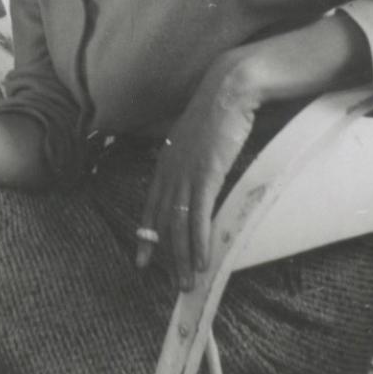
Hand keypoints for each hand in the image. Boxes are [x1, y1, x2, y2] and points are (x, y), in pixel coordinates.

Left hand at [137, 53, 257, 291]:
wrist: (230, 89)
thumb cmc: (218, 111)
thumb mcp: (198, 138)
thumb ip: (192, 158)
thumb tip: (197, 175)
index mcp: (166, 161)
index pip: (151, 205)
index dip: (146, 235)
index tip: (142, 260)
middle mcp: (170, 169)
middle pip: (162, 221)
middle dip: (164, 256)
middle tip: (170, 284)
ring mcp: (186, 172)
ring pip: (178, 225)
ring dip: (183, 257)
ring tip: (188, 282)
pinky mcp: (205, 174)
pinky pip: (198, 216)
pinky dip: (199, 241)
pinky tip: (202, 260)